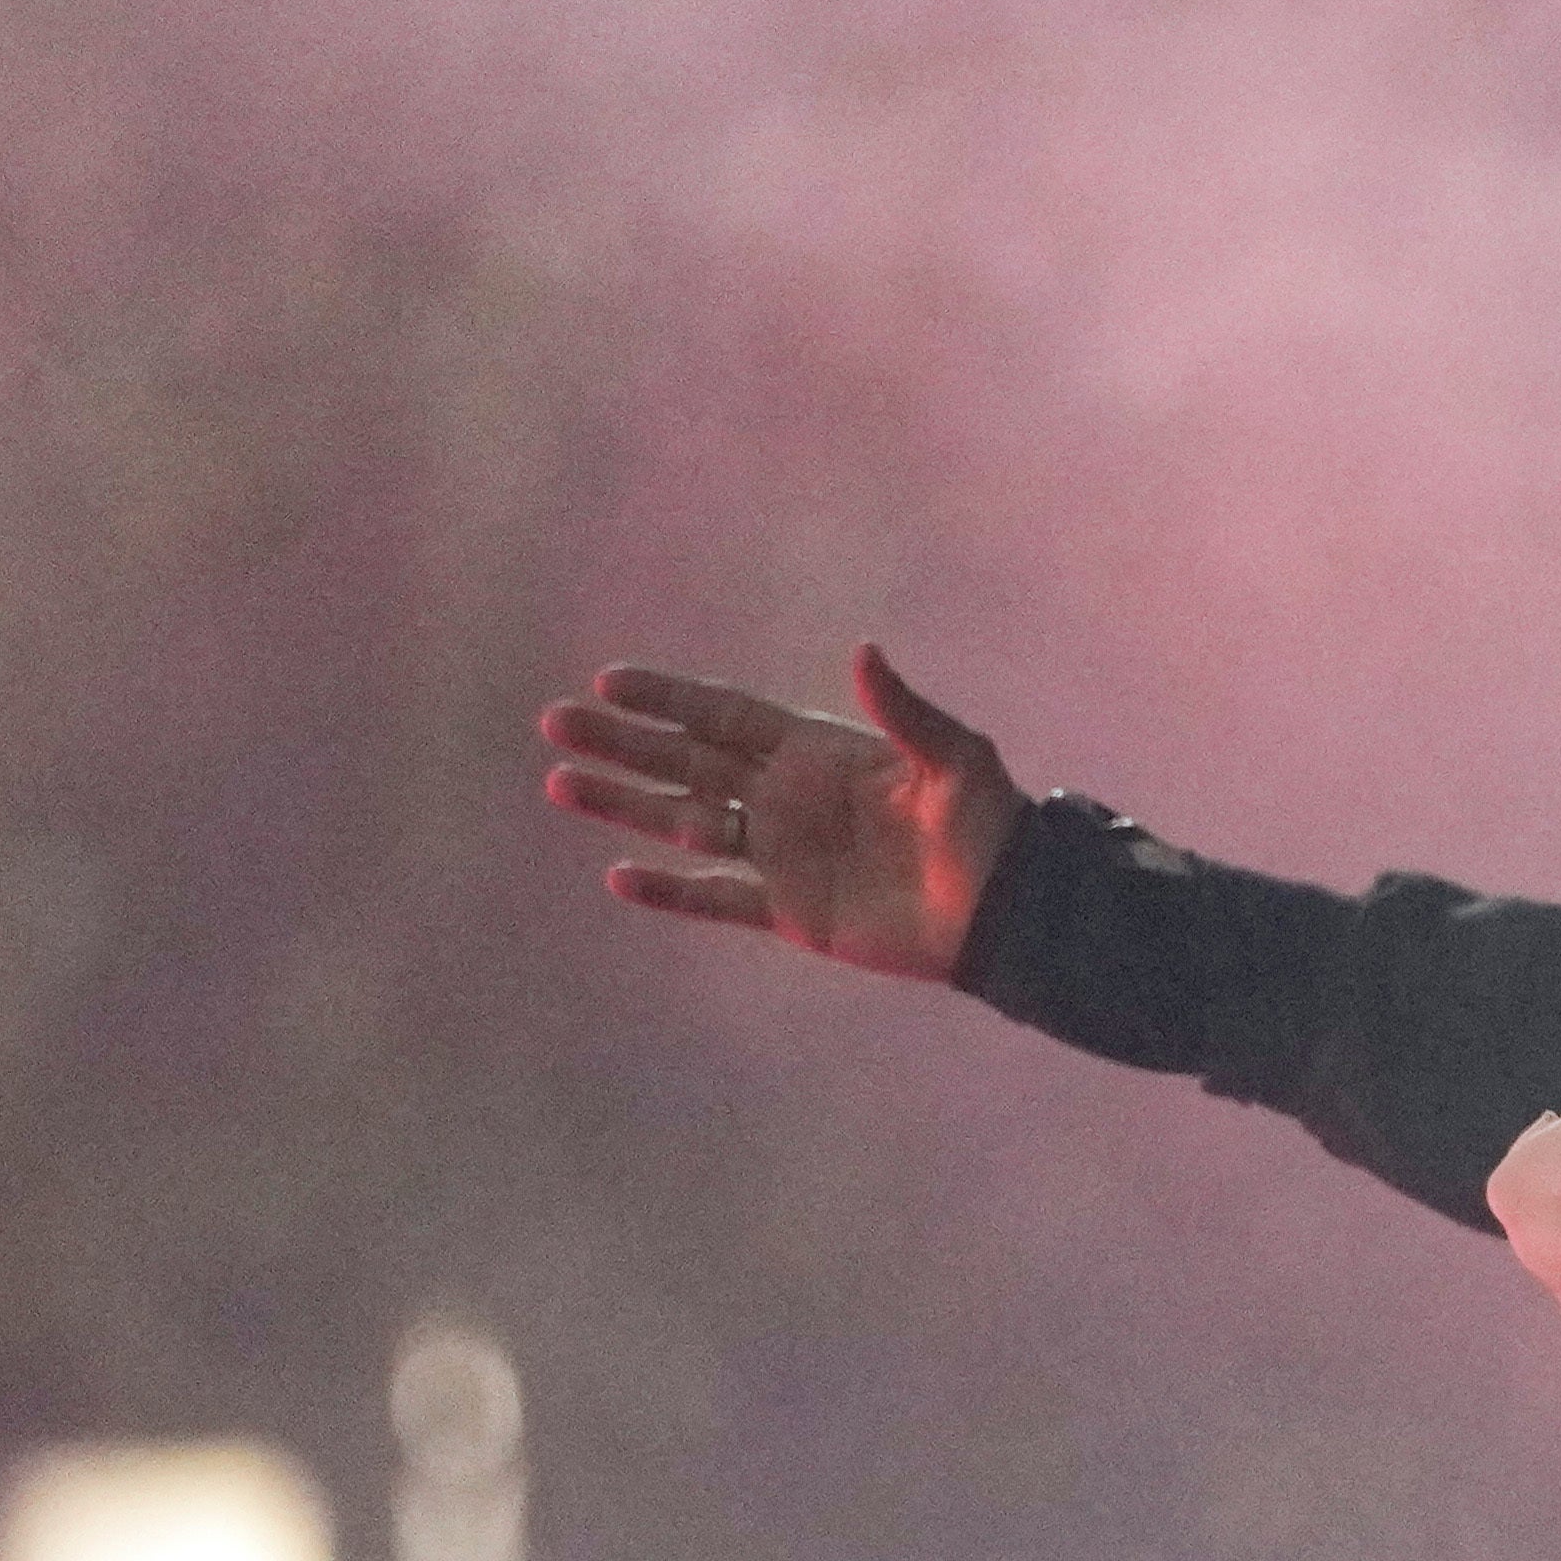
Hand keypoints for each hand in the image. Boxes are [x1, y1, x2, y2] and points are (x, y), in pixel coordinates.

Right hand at [539, 646, 1026, 976]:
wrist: (1005, 909)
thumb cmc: (989, 826)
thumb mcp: (953, 760)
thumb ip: (903, 711)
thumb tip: (863, 649)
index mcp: (817, 753)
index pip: (724, 717)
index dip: (668, 699)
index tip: (608, 682)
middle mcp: (788, 798)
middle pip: (687, 762)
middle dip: (623, 744)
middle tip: (556, 723)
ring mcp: (783, 855)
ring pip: (684, 824)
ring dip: (624, 806)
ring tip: (559, 784)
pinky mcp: (789, 911)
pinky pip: (716, 897)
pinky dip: (670, 890)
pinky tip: (618, 875)